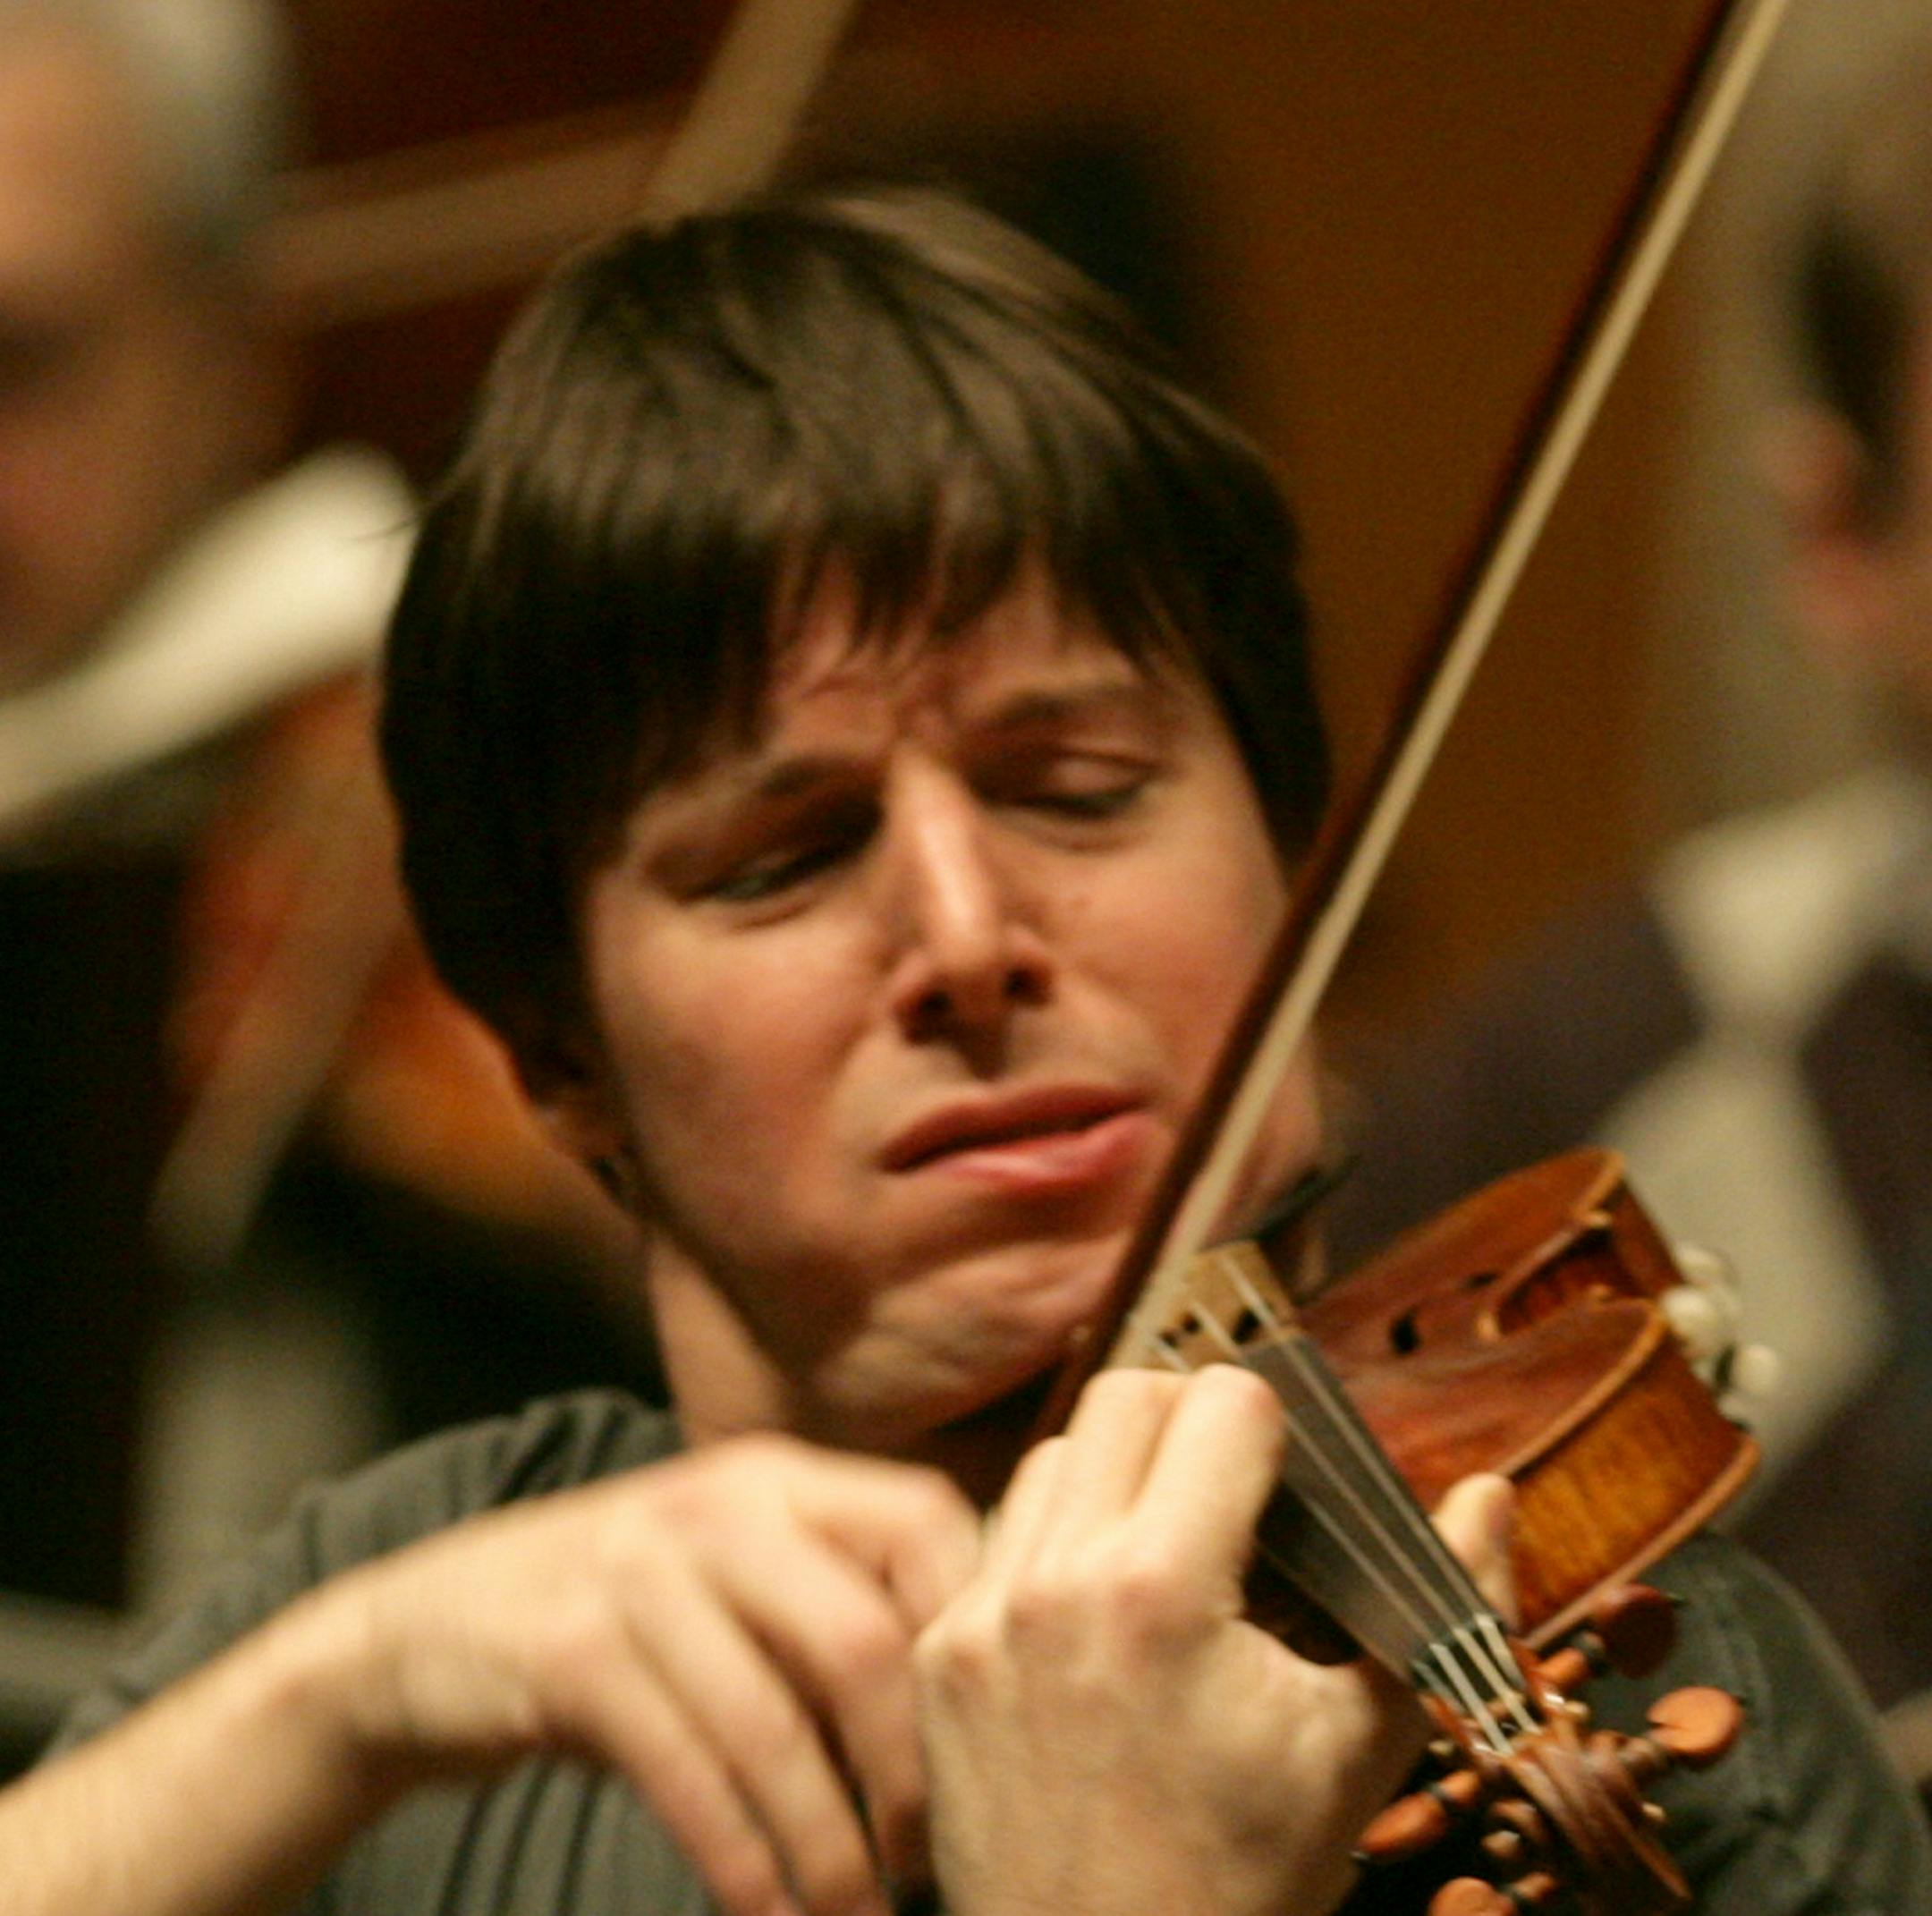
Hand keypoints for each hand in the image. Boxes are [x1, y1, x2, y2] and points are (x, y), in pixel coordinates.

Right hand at [286, 1435, 980, 1915]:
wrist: (426, 1626)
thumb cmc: (624, 1615)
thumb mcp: (731, 1577)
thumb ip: (830, 1609)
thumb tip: (968, 1714)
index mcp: (780, 1479)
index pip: (925, 1523)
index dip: (971, 1633)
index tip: (985, 1741)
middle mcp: (719, 1509)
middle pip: (860, 1637)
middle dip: (908, 1770)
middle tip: (927, 1859)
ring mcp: (637, 1574)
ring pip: (772, 1724)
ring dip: (826, 1845)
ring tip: (858, 1915)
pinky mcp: (569, 1654)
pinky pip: (685, 1772)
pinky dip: (739, 1858)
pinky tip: (769, 1914)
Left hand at [914, 1365, 1513, 1915]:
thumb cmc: (1246, 1876)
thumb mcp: (1364, 1747)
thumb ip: (1443, 1604)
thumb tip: (1490, 1494)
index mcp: (1159, 1591)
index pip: (1223, 1402)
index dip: (1279, 1429)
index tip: (1294, 1485)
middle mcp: (1053, 1583)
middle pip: (1126, 1395)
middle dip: (1195, 1424)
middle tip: (1238, 1493)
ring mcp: (981, 1615)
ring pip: (1056, 1453)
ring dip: (1119, 1474)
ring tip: (1171, 1549)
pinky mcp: (942, 1652)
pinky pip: (1002, 1535)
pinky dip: (1058, 1540)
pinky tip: (1104, 1607)